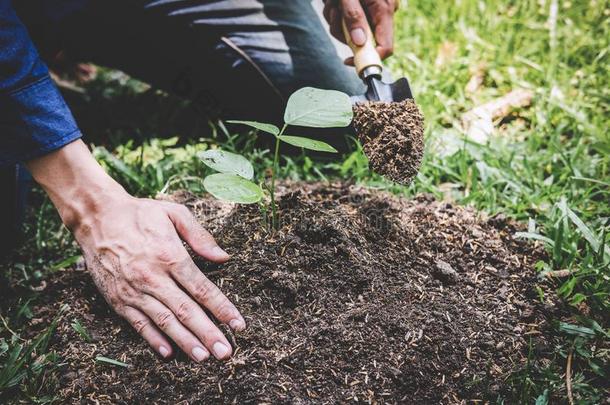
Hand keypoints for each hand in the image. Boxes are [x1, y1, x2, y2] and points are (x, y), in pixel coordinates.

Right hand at [27, 140, 244, 361]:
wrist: (96, 217)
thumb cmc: (140, 213)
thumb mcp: (174, 213)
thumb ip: (200, 236)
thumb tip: (223, 257)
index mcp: (170, 256)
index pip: (202, 289)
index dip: (222, 309)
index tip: (238, 324)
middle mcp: (153, 277)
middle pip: (186, 311)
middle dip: (208, 334)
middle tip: (226, 352)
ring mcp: (134, 291)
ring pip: (164, 322)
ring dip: (185, 341)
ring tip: (204, 357)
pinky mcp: (118, 299)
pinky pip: (138, 323)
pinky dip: (153, 339)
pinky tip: (168, 353)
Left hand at [323, 0, 398, 64]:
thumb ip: (354, 17)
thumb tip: (359, 43)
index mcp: (384, 10)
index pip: (385, 47)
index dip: (368, 59)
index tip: (349, 61)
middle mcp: (382, 13)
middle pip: (363, 41)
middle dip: (342, 31)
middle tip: (334, 12)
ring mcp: (373, 13)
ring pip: (351, 34)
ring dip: (336, 22)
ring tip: (333, 2)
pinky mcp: (364, 12)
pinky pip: (348, 25)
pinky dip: (337, 16)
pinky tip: (335, 2)